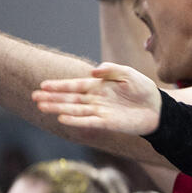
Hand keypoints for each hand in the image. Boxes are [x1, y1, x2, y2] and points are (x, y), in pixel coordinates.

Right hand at [32, 62, 161, 133]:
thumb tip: (93, 71)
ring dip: (59, 108)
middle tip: (34, 97)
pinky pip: (88, 121)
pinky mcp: (107, 123)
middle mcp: (96, 99)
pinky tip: (62, 118)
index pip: (75, 85)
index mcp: (99, 86)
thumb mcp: (129, 74)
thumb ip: (111, 69)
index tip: (43, 85)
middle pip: (70, 98)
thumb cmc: (143, 89)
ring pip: (75, 110)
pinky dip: (76, 120)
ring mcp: (100, 112)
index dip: (59, 85)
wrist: (157, 108)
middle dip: (52, 98)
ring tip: (42, 107)